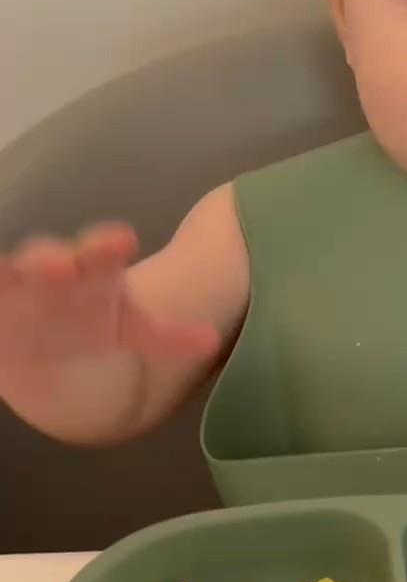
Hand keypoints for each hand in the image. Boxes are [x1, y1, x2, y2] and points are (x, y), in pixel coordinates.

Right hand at [0, 224, 218, 391]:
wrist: (40, 340)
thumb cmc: (86, 324)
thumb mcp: (128, 329)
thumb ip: (165, 336)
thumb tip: (211, 341)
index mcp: (88, 272)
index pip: (100, 255)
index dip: (107, 247)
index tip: (124, 240)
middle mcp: (45, 270)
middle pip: (45, 259)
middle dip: (49, 261)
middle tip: (58, 265)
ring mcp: (10, 286)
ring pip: (4, 274)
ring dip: (4, 273)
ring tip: (5, 272)